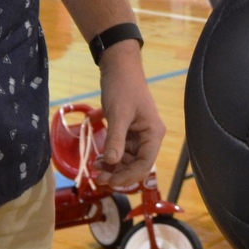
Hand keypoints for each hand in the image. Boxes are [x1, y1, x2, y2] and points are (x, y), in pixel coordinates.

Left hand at [97, 42, 165, 186]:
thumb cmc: (122, 88)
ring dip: (113, 166)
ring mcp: (138, 135)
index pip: (145, 164)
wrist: (118, 67)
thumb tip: (111, 163)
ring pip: (128, 160)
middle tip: (97, 178)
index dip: (128, 176)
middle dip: (118, 173)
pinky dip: (110, 156)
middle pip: (136, 165)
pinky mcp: (128, 131)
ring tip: (95, 167)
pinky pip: (121, 150)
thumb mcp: (118, 114)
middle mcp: (149, 137)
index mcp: (153, 133)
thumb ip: (116, 140)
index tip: (109, 181)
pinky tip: (98, 158)